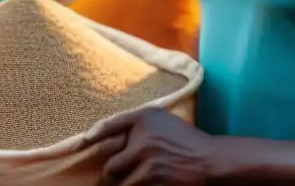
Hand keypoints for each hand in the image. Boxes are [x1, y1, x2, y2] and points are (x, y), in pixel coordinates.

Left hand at [89, 108, 218, 185]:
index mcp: (145, 117)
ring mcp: (145, 157)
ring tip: (134, 181)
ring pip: (117, 179)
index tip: (85, 142)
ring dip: (122, 185)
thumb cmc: (187, 141)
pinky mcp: (150, 176)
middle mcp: (142, 135)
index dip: (95, 134)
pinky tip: (145, 183)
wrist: (209, 159)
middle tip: (113, 178)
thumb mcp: (164, 122)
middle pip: (110, 162)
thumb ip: (140, 126)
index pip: (111, 124)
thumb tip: (111, 140)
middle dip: (112, 174)